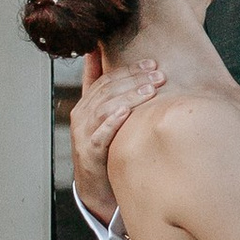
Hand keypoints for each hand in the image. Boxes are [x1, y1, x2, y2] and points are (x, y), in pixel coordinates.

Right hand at [69, 44, 165, 224]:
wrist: (95, 186)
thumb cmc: (103, 148)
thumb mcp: (103, 116)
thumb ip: (101, 87)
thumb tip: (98, 53)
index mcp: (86, 104)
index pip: (107, 79)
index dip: (129, 69)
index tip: (151, 64)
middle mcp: (81, 116)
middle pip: (107, 90)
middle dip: (134, 80)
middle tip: (158, 75)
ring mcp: (82, 134)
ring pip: (104, 108)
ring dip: (128, 97)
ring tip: (149, 91)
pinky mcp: (88, 153)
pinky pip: (99, 135)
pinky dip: (112, 122)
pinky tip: (126, 113)